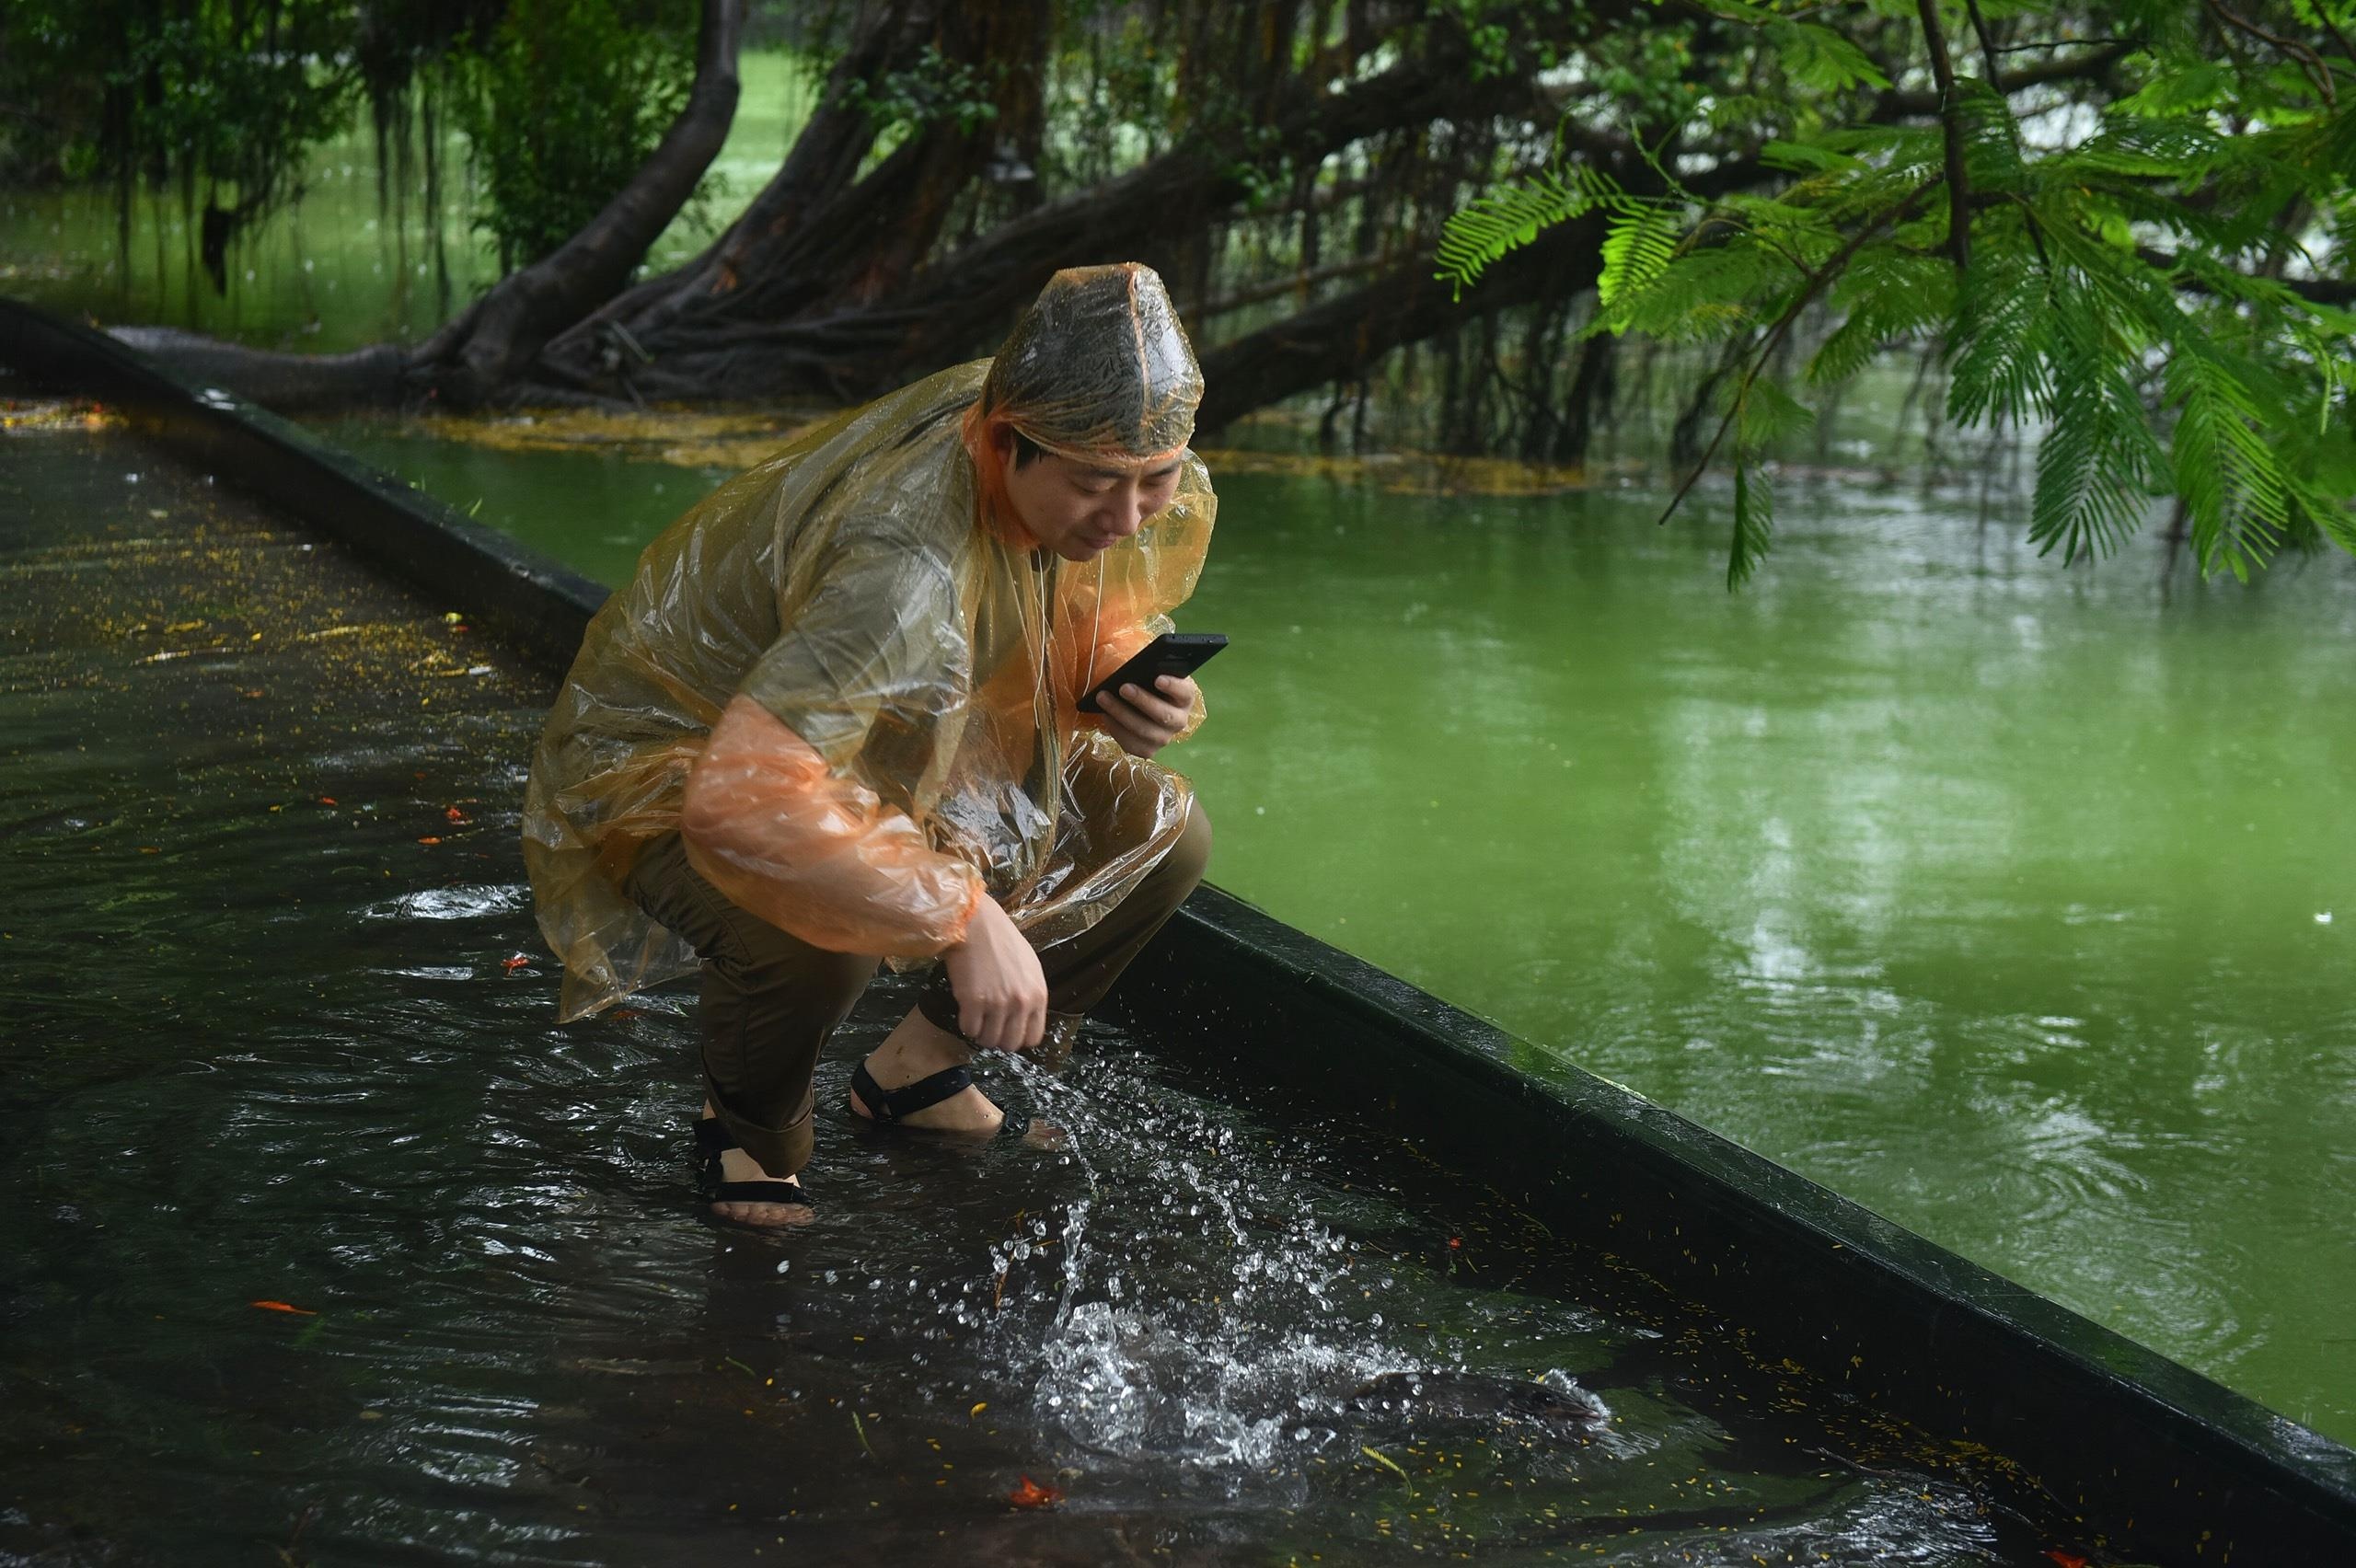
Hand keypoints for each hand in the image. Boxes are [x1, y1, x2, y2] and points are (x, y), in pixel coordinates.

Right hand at [941, 895, 1048, 1050]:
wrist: (976, 923)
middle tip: (989, 1025)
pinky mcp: (973, 1002)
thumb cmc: (1002, 940)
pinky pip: (969, 1029)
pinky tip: (966, 1009)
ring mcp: (997, 1004)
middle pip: (1010, 1043)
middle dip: (998, 1038)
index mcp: (1038, 995)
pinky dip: (966, 1024)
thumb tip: (1023, 1018)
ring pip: (988, 1040)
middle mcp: (1021, 1003)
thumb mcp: (1029, 967)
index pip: (1033, 1038)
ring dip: (980, 1032)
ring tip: (977, 1017)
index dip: (1018, 1037)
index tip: (1007, 1030)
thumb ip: (1029, 994)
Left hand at [1095, 673, 1197, 758]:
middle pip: (1165, 715)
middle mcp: (1179, 720)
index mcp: (1184, 697)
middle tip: (1124, 687)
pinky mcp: (1148, 749)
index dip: (1173, 686)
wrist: (1138, 704)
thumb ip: (1147, 669)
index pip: (1185, 692)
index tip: (1158, 679)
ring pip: (1145, 731)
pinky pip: (1133, 745)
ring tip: (1103, 698)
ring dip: (1122, 714)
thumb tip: (1130, 667)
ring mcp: (1164, 737)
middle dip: (1142, 701)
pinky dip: (1116, 729)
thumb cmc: (1146, 683)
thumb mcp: (1150, 672)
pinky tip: (1105, 715)